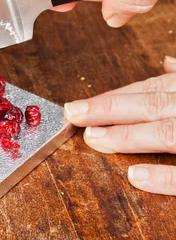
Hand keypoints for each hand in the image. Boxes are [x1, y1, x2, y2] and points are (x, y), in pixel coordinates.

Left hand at [65, 56, 175, 194]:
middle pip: (152, 105)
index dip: (111, 98)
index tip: (78, 106)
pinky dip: (164, 176)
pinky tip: (134, 176)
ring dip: (128, 136)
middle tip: (72, 115)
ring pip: (167, 132)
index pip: (149, 90)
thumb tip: (166, 63)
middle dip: (108, 110)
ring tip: (93, 140)